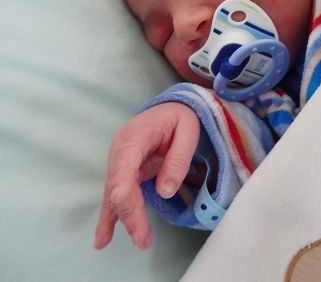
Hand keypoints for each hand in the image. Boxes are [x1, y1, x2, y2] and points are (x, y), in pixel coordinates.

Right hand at [94, 102, 199, 249]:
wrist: (170, 109)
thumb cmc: (180, 117)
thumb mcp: (188, 131)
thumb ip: (178, 158)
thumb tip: (166, 190)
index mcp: (134, 136)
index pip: (123, 165)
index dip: (122, 187)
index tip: (126, 206)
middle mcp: (120, 151)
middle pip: (119, 186)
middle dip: (130, 214)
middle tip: (143, 238)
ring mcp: (119, 163)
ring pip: (116, 196)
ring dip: (125, 220)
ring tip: (140, 241)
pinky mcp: (124, 173)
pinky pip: (115, 197)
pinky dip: (110, 217)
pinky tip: (103, 238)